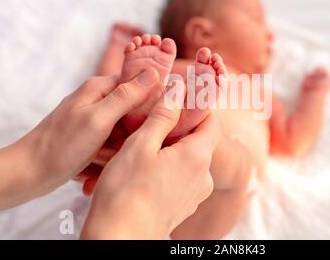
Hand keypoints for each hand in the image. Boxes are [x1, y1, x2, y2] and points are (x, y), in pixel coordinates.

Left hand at [0, 68, 162, 210]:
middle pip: (135, 108)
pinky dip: (111, 153)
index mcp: (100, 87)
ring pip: (127, 127)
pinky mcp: (94, 135)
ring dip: (122, 144)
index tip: (160, 115)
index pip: (139, 81)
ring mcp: (96, 118)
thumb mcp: (99, 118)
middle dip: (135, 128)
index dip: (153, 97)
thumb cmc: (61, 145)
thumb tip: (154, 73)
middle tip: (123, 143)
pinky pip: (115, 141)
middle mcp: (99, 99)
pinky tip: (99, 162)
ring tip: (104, 156)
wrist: (30, 172)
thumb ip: (127, 96)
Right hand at [81, 81, 218, 238]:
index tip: (178, 101)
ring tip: (142, 150)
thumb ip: (162, 117)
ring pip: (188, 160)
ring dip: (170, 151)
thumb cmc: (125, 192)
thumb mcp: (141, 145)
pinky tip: (144, 172)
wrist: (119, 239)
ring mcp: (195, 194)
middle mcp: (203, 177)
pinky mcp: (184, 206)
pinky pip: (182, 178)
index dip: (197, 108)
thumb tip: (177, 92)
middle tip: (151, 125)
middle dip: (178, 129)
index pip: (211, 122)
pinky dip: (168, 169)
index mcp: (197, 157)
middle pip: (199, 141)